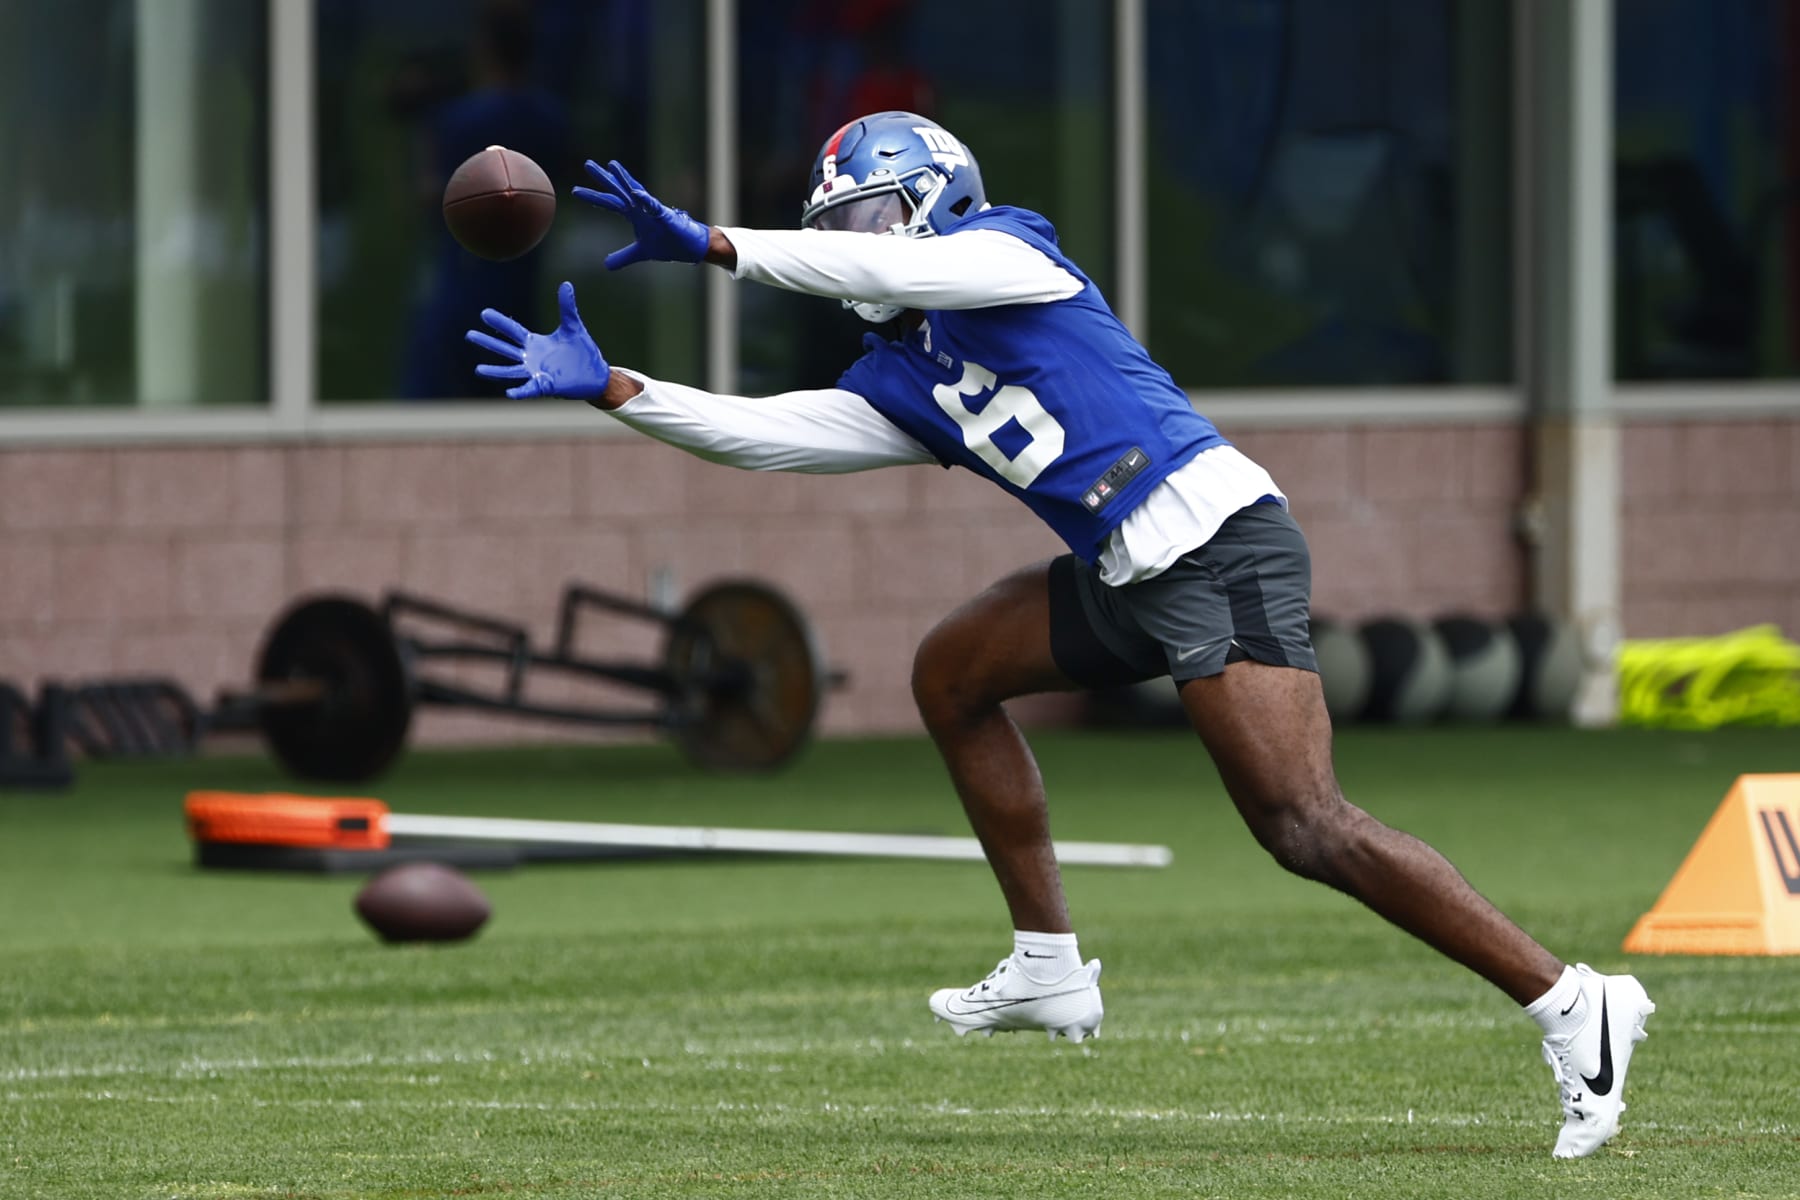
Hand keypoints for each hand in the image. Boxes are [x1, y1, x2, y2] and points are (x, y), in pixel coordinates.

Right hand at [465, 281, 609, 399]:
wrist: (596, 374)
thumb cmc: (582, 351)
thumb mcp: (573, 326)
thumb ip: (567, 307)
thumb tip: (566, 284)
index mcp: (535, 343)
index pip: (513, 331)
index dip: (500, 322)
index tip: (484, 313)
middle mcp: (531, 358)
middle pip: (506, 349)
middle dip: (488, 343)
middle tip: (469, 335)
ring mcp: (537, 373)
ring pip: (511, 371)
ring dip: (495, 371)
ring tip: (478, 369)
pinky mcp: (546, 386)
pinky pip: (530, 389)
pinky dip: (520, 391)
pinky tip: (509, 393)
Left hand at [572, 159, 709, 269]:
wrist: (690, 247)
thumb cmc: (668, 244)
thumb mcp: (641, 252)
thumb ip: (623, 256)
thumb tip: (606, 265)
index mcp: (634, 214)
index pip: (610, 202)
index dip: (593, 197)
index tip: (575, 191)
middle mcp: (641, 208)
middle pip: (618, 190)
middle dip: (603, 178)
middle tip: (587, 164)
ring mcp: (653, 210)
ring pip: (635, 191)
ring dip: (623, 179)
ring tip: (612, 165)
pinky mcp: (666, 216)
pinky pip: (654, 206)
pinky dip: (645, 199)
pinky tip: (635, 192)